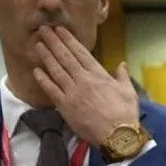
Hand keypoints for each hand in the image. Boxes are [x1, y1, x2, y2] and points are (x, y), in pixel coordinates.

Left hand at [31, 25, 138, 145]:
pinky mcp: (65, 106)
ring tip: (38, 45)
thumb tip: (122, 64)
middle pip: (65, 57)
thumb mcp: (129, 92)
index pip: (81, 53)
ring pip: (56, 70)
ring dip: (46, 56)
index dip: (69, 40)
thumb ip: (122, 76)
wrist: (118, 136)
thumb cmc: (125, 114)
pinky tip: (36, 70)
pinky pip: (51, 89)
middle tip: (43, 30)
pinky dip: (43, 79)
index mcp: (99, 75)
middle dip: (53, 42)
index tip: (60, 30)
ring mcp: (73, 92)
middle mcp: (83, 80)